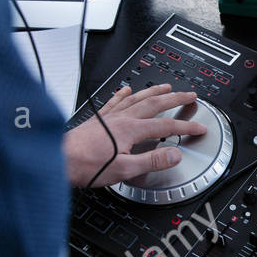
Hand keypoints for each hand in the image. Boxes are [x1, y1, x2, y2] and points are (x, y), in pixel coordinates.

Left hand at [63, 84, 207, 187]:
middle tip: (190, 95)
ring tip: (166, 86)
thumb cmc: (85, 166)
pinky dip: (123, 94)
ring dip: (153, 91)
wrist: (57, 160)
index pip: (166, 126)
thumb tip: (174, 154)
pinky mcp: (98, 119)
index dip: (186, 126)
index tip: (199, 127)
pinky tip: (126, 89)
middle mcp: (121, 119)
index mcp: (130, 130)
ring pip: (136, 98)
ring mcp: (109, 117)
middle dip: (175, 98)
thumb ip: (152, 161)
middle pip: (154, 104)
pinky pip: (114, 101)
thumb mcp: (124, 170)